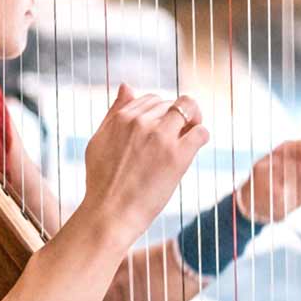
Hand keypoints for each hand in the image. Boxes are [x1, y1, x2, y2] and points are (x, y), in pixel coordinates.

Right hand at [81, 84, 209, 253]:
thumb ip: (114, 112)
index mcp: (122, 117)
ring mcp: (160, 137)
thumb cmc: (102, 183)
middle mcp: (141, 122)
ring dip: (194, 121)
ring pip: (189, 109)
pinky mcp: (177, 155)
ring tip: (190, 137)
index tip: (162, 129)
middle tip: (178, 136)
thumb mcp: (99, 141)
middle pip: (171, 104)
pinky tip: (194, 148)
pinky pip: (200, 132)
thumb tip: (127, 85)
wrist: (108, 215)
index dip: (160, 113)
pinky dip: (201, 137)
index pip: (152, 99)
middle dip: (177, 117)